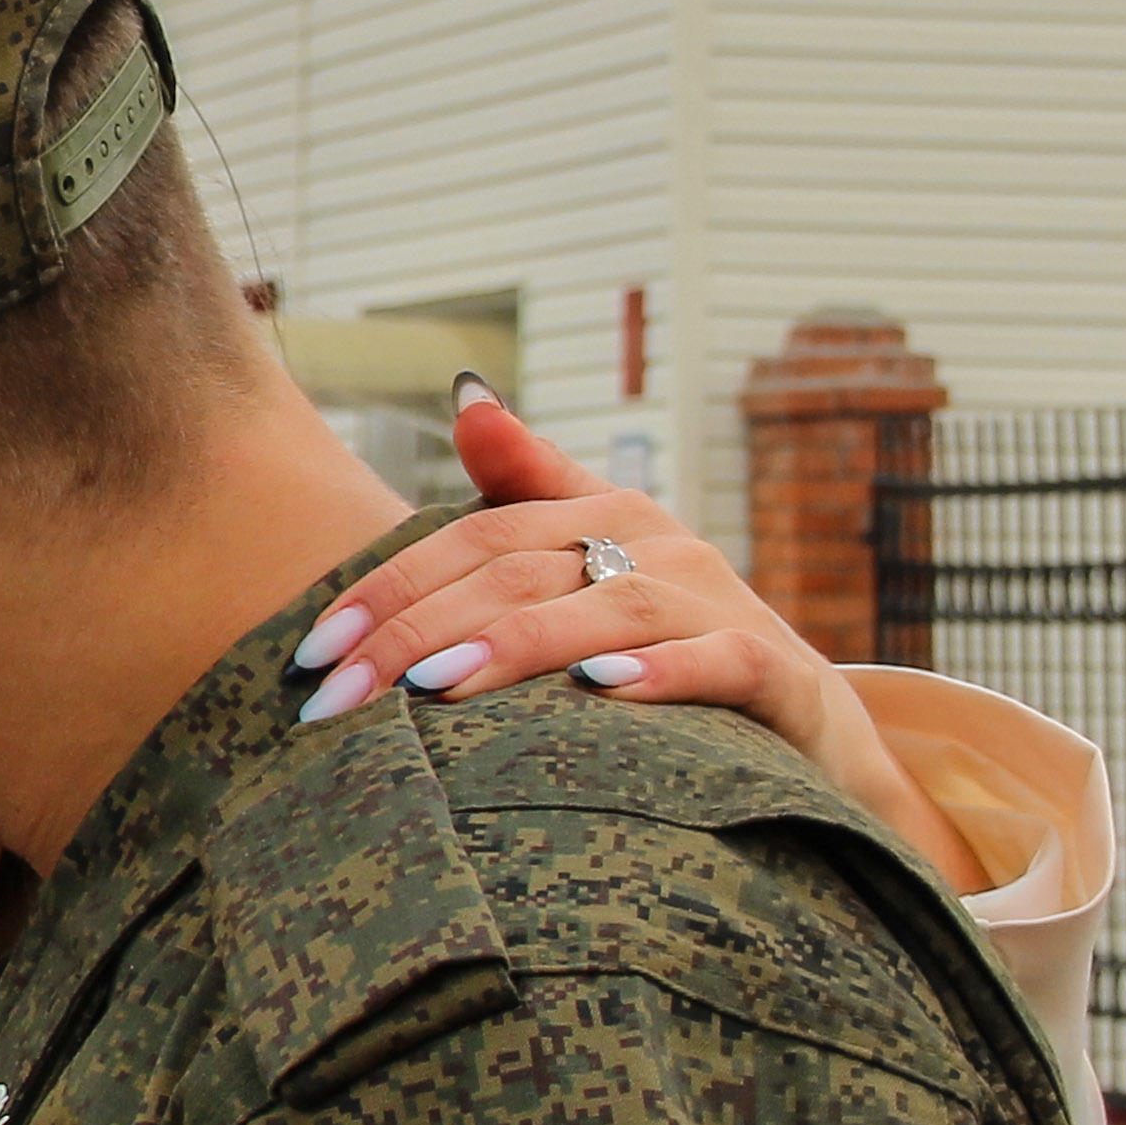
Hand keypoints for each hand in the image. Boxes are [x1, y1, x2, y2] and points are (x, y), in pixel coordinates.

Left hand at [293, 389, 972, 891]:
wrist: (814, 726)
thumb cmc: (677, 644)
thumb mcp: (603, 563)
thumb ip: (530, 489)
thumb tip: (467, 399)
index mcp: (606, 517)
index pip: (475, 537)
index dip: (389, 587)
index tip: (311, 651)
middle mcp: (662, 547)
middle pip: (520, 574)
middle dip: (414, 632)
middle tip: (334, 696)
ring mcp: (721, 607)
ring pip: (606, 612)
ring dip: (516, 646)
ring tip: (432, 689)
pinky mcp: (779, 676)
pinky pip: (722, 665)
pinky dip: (664, 676)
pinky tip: (601, 695)